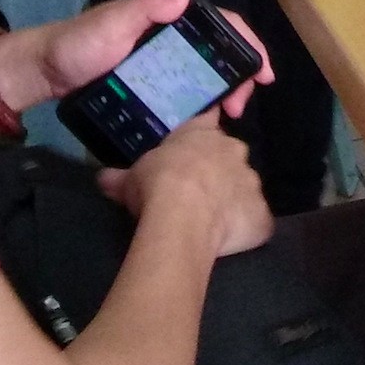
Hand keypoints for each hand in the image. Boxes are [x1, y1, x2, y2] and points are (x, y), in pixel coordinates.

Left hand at [5, 0, 271, 115]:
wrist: (44, 73)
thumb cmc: (78, 44)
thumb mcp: (111, 22)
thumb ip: (146, 8)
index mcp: (166, 19)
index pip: (219, 24)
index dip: (246, 43)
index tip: (262, 72)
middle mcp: (169, 39)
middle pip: (219, 53)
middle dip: (240, 75)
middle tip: (241, 105)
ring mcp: (160, 65)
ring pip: (205, 75)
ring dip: (224, 92)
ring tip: (228, 115)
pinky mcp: (150, 88)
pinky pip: (185, 94)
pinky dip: (203, 106)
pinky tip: (207, 122)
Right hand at [103, 117, 273, 258]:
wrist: (182, 215)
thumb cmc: (156, 184)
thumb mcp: (130, 178)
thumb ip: (120, 176)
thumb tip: (102, 178)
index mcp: (204, 134)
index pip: (207, 123)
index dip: (200, 137)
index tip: (193, 150)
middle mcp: (234, 152)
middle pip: (229, 158)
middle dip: (216, 172)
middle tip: (194, 193)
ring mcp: (252, 183)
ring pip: (244, 189)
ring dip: (231, 201)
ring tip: (209, 221)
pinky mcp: (262, 215)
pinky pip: (256, 221)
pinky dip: (245, 229)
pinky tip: (227, 241)